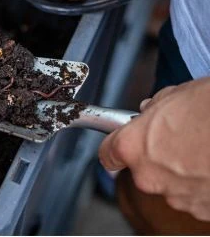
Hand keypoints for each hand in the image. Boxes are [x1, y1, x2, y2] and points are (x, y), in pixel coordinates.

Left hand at [99, 78, 209, 221]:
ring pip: (169, 183)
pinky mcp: (203, 210)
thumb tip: (150, 112)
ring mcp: (177, 197)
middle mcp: (149, 176)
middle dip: (154, 155)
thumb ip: (153, 109)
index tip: (120, 144)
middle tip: (175, 138)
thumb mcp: (172, 96)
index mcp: (133, 147)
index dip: (114, 147)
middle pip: (141, 169)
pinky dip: (201, 183)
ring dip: (179, 170)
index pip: (108, 154)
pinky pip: (194, 195)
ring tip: (201, 149)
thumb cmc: (209, 109)